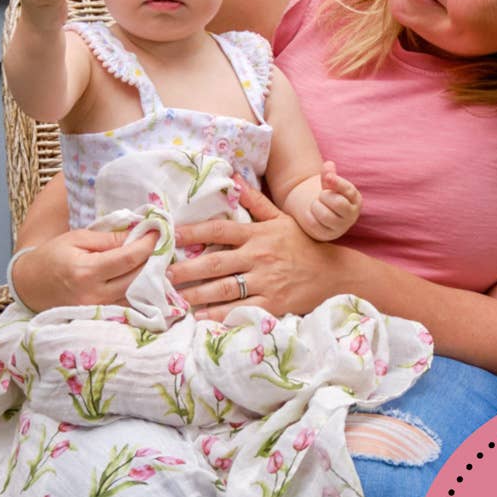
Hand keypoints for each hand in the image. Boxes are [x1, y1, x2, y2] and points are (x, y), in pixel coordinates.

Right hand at [12, 227, 158, 311]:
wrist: (30, 285)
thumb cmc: (53, 256)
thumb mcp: (78, 239)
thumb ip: (109, 239)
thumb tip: (138, 234)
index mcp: (86, 271)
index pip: (128, 259)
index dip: (147, 245)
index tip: (158, 232)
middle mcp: (95, 294)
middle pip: (138, 279)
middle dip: (155, 261)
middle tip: (164, 245)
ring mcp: (99, 309)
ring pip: (138, 296)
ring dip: (152, 279)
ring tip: (161, 261)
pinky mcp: (102, 317)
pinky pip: (130, 305)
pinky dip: (142, 292)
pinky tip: (150, 280)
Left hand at [167, 180, 339, 320]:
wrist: (333, 274)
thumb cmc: (303, 246)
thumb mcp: (281, 219)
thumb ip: (256, 202)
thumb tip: (234, 179)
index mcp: (258, 235)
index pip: (219, 229)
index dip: (193, 232)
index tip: (170, 235)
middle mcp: (259, 257)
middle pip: (215, 262)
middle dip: (186, 269)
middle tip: (162, 272)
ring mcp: (265, 281)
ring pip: (224, 288)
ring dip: (196, 293)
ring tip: (173, 297)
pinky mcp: (272, 304)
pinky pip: (240, 310)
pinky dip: (219, 315)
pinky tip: (200, 317)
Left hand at [303, 160, 361, 240]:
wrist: (321, 213)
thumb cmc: (328, 195)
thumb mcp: (329, 183)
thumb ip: (329, 175)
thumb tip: (329, 165)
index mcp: (355, 199)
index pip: (348, 190)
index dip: (337, 182)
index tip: (327, 177)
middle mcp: (351, 215)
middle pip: (337, 203)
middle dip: (325, 196)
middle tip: (322, 195)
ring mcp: (340, 227)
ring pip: (325, 215)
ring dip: (316, 206)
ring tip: (316, 205)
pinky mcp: (327, 235)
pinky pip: (314, 224)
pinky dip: (309, 215)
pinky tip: (310, 213)